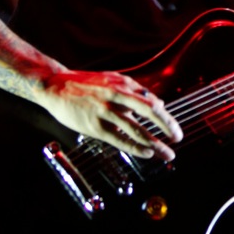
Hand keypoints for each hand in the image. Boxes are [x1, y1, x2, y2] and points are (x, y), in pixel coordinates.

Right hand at [39, 69, 182, 160]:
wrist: (55, 86)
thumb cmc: (84, 84)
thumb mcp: (111, 79)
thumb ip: (133, 89)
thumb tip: (157, 102)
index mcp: (122, 83)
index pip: (151, 101)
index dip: (165, 116)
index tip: (173, 128)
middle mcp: (116, 95)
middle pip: (149, 111)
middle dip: (167, 126)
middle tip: (178, 137)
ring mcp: (105, 111)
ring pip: (136, 129)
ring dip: (155, 143)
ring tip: (167, 154)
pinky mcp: (95, 126)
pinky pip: (120, 139)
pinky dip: (135, 147)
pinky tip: (147, 153)